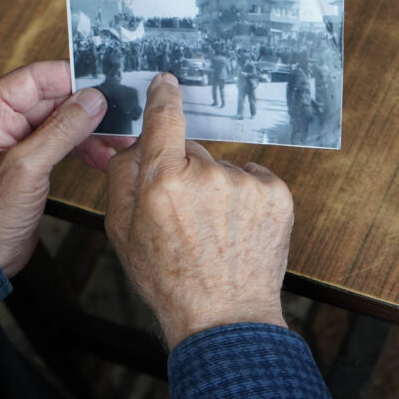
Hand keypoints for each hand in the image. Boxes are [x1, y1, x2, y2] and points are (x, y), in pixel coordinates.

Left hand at [0, 60, 130, 275]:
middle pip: (50, 98)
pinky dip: (83, 147)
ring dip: (90, 129)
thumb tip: (92, 99)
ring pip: (60, 120)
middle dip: (86, 107)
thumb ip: (60, 130)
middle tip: (120, 114)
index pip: (32, 78)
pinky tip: (104, 156)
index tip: (102, 80)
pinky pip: (60, 142)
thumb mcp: (26, 168)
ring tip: (118, 140)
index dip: (69, 77)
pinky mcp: (29, 160)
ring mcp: (14, 140)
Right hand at [105, 73, 293, 348]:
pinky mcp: (276, 194)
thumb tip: (135, 141)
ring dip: (214, 186)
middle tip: (181, 211)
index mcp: (162, 182)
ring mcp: (245, 183)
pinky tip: (234, 227)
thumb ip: (122, 177)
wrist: (224, 316)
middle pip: (189, 149)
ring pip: (220, 166)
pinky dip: (243, 195)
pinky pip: (251, 177)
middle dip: (182, 169)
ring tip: (212, 229)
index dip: (164, 96)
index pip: (164, 118)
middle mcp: (206, 175)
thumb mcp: (122, 230)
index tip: (166, 82)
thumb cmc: (168, 278)